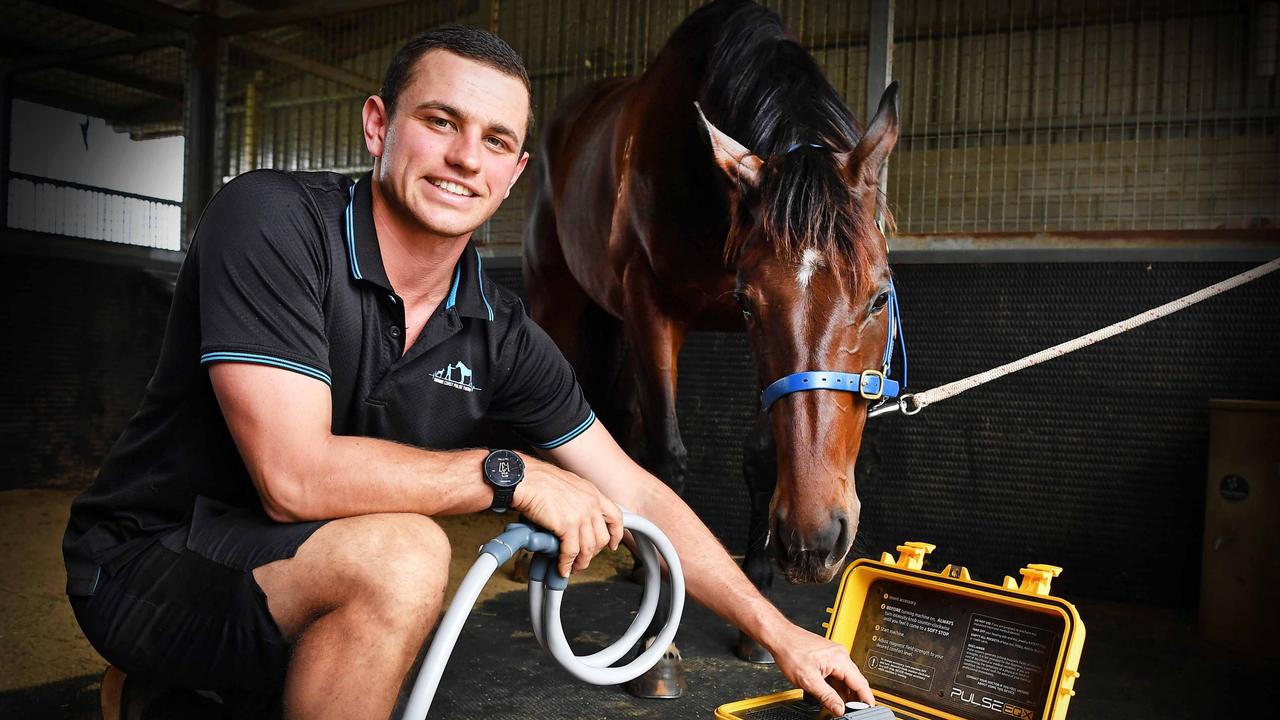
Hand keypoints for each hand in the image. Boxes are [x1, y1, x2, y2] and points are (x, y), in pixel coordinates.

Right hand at [512, 455, 623, 576]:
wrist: (525, 479)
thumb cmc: (539, 480)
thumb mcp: (569, 485)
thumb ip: (578, 500)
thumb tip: (575, 518)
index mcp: (593, 493)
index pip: (615, 517)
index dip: (616, 534)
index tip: (613, 544)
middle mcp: (591, 504)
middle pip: (602, 537)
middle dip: (594, 553)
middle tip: (584, 559)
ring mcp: (581, 515)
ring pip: (589, 548)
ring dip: (581, 562)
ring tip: (573, 567)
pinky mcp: (567, 526)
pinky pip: (571, 552)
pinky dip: (567, 563)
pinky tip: (562, 567)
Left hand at [767, 624, 873, 714]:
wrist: (779, 636)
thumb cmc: (790, 650)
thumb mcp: (808, 680)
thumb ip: (826, 696)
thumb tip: (839, 708)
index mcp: (840, 659)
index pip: (860, 683)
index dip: (866, 699)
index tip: (869, 709)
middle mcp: (840, 655)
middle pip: (854, 681)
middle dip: (855, 698)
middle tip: (853, 712)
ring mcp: (833, 655)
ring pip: (845, 678)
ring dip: (844, 692)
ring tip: (841, 706)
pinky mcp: (826, 657)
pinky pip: (837, 674)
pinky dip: (836, 686)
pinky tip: (832, 695)